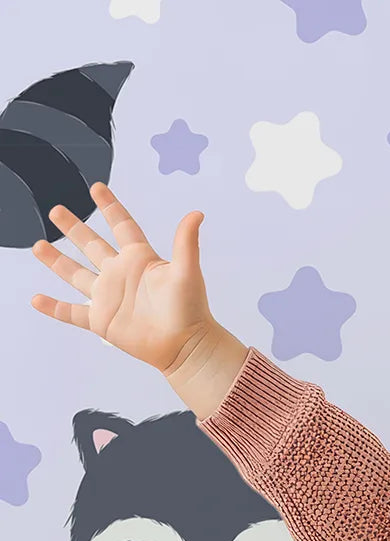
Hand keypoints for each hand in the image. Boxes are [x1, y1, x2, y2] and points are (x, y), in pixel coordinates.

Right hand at [29, 181, 218, 376]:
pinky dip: (54, 307)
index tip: (97, 188)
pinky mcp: (102, 321)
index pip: (122, 226)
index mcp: (140, 259)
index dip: (110, 207)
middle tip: (56, 211)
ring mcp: (109, 298)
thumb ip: (186, 242)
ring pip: (75, 275)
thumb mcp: (187, 272)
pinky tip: (37, 299)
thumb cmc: (191, 310)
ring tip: (38, 245)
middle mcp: (121, 275)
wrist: (185, 347)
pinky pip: (71, 313)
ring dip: (56, 261)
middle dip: (73, 228)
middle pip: (91, 245)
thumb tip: (197, 214)